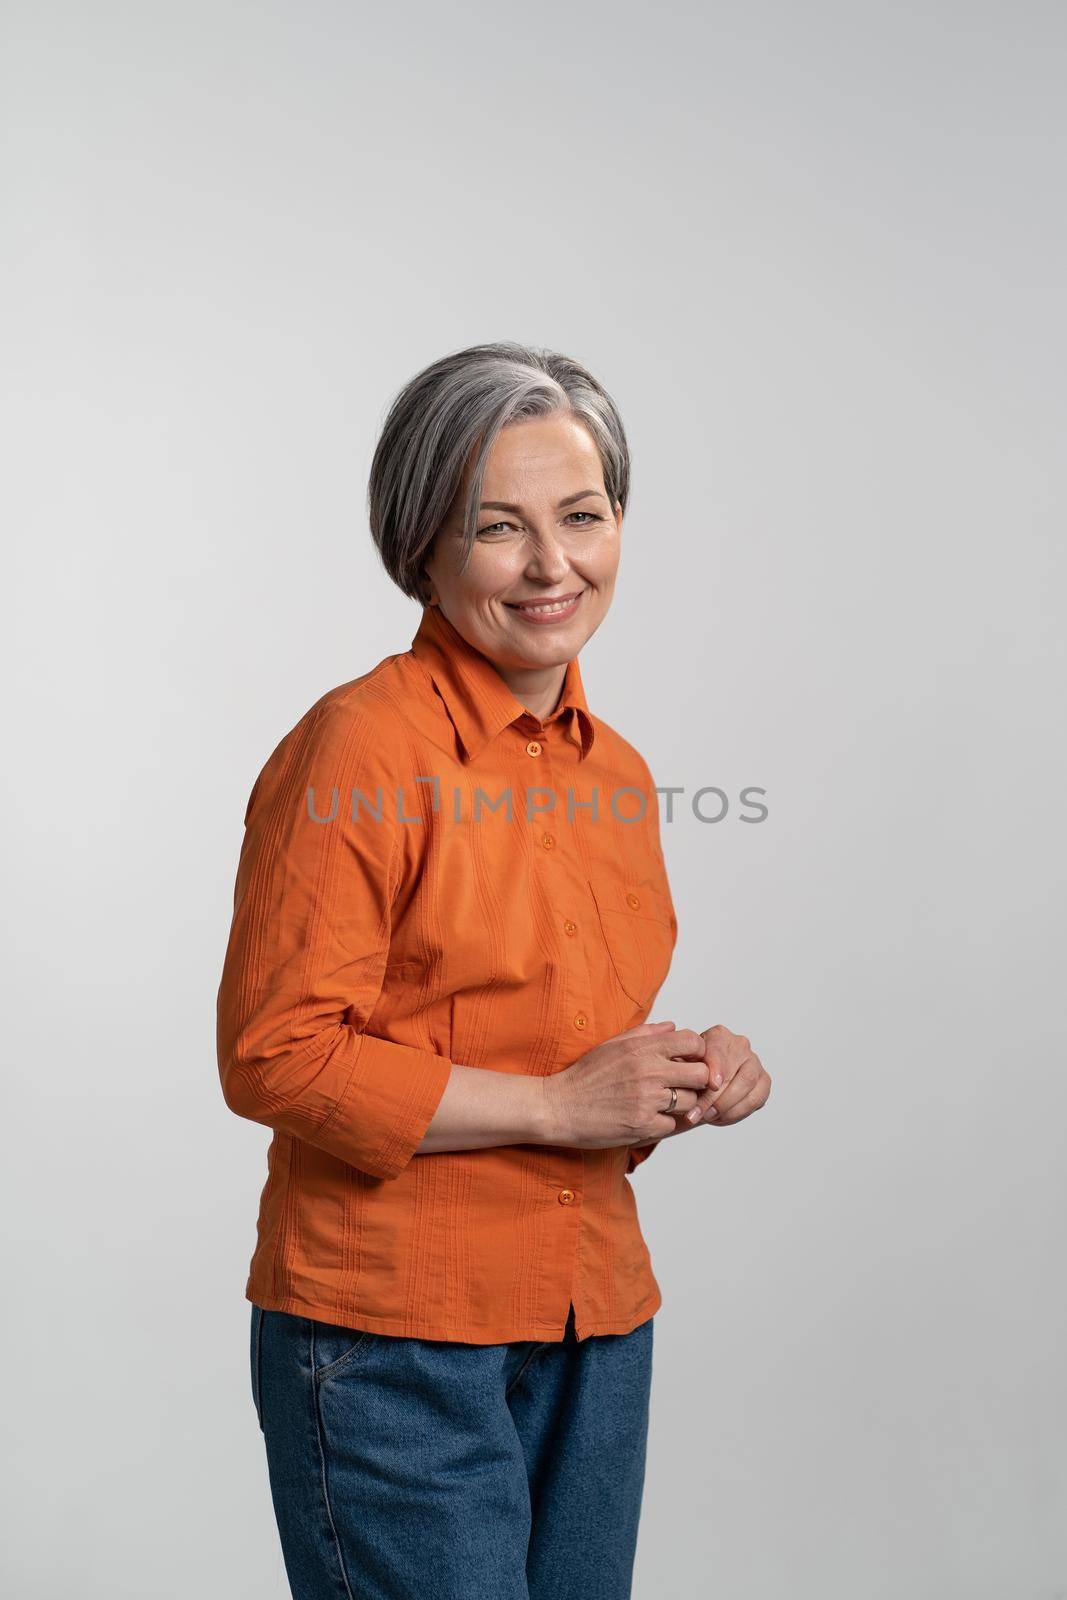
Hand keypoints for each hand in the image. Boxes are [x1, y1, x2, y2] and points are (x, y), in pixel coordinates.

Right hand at [543, 1020, 708, 1150]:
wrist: (559, 1106)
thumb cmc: (585, 1075)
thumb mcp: (613, 1045)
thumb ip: (646, 1033)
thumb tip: (673, 1027)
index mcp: (642, 1048)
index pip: (693, 1041)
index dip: (697, 1053)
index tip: (687, 1062)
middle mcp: (649, 1071)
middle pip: (701, 1074)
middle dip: (695, 1081)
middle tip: (681, 1086)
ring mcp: (647, 1100)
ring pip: (689, 1102)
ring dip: (679, 1105)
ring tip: (659, 1103)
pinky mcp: (643, 1125)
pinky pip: (672, 1124)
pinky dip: (662, 1123)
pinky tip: (646, 1118)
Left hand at [683, 1025, 770, 1126]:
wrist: (699, 1083)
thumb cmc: (689, 1072)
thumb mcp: (680, 1067)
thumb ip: (682, 1069)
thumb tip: (685, 1080)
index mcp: (718, 1036)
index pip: (719, 1049)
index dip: (716, 1067)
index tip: (711, 1084)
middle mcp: (739, 1046)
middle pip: (733, 1069)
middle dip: (715, 1096)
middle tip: (699, 1112)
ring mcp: (754, 1063)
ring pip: (747, 1083)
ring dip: (726, 1105)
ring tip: (708, 1116)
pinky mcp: (763, 1082)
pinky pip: (756, 1098)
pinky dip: (738, 1111)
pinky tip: (721, 1117)